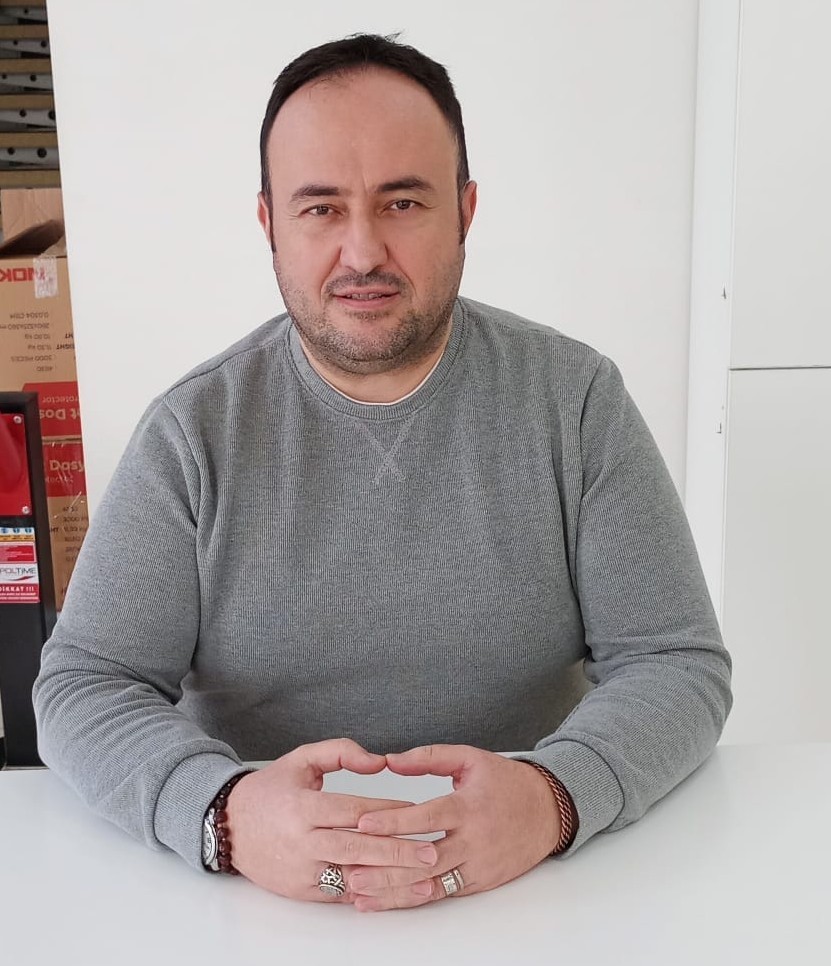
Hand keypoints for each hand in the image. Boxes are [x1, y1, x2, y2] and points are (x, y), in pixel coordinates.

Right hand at [225, 738, 439, 901]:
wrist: (227, 826)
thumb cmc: (269, 790)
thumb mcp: (301, 759)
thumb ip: (341, 752)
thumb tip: (378, 761)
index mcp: (303, 806)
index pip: (353, 810)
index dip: (388, 812)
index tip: (417, 811)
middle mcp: (303, 841)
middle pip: (358, 848)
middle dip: (397, 852)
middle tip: (431, 852)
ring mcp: (301, 869)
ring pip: (352, 876)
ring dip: (390, 879)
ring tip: (423, 879)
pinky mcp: (300, 890)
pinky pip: (339, 893)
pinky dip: (367, 893)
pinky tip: (394, 893)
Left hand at [348, 744, 561, 911]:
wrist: (549, 811)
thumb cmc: (507, 782)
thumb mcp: (470, 759)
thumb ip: (429, 757)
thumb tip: (391, 759)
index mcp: (468, 807)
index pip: (426, 817)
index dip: (393, 821)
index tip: (363, 824)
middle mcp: (472, 841)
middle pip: (424, 859)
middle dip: (385, 867)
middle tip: (350, 869)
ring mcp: (476, 866)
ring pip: (430, 884)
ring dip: (393, 891)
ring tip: (359, 893)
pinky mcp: (479, 883)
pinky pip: (442, 894)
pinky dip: (412, 899)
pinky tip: (386, 901)